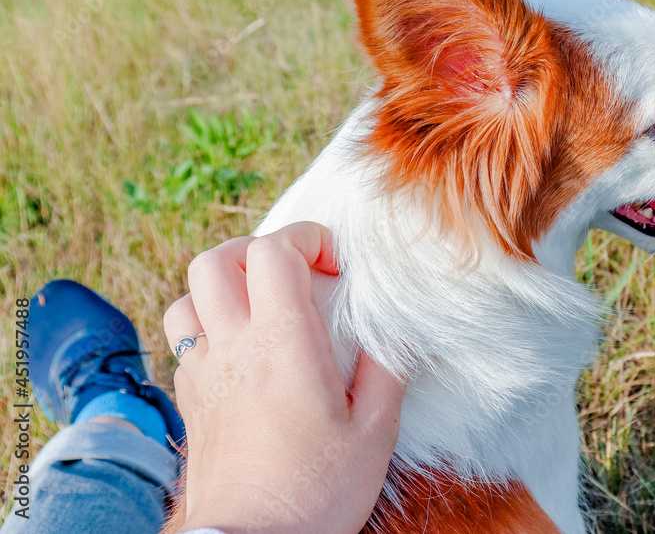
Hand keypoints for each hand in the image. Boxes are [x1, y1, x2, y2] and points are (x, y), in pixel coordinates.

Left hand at [164, 222, 405, 533]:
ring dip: (223, 287)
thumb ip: (386, 371)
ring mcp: (204, 374)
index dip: (306, 239)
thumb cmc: (315, 493)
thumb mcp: (374, 433)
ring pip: (188, 297)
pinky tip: (242, 354)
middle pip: (216, 261)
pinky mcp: (190, 402)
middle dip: (257, 250)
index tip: (335, 266)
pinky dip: (210, 328)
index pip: (274, 252)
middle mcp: (233, 348)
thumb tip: (393, 334)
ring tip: (261, 306)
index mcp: (283, 343)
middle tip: (295, 274)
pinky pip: (185, 341)